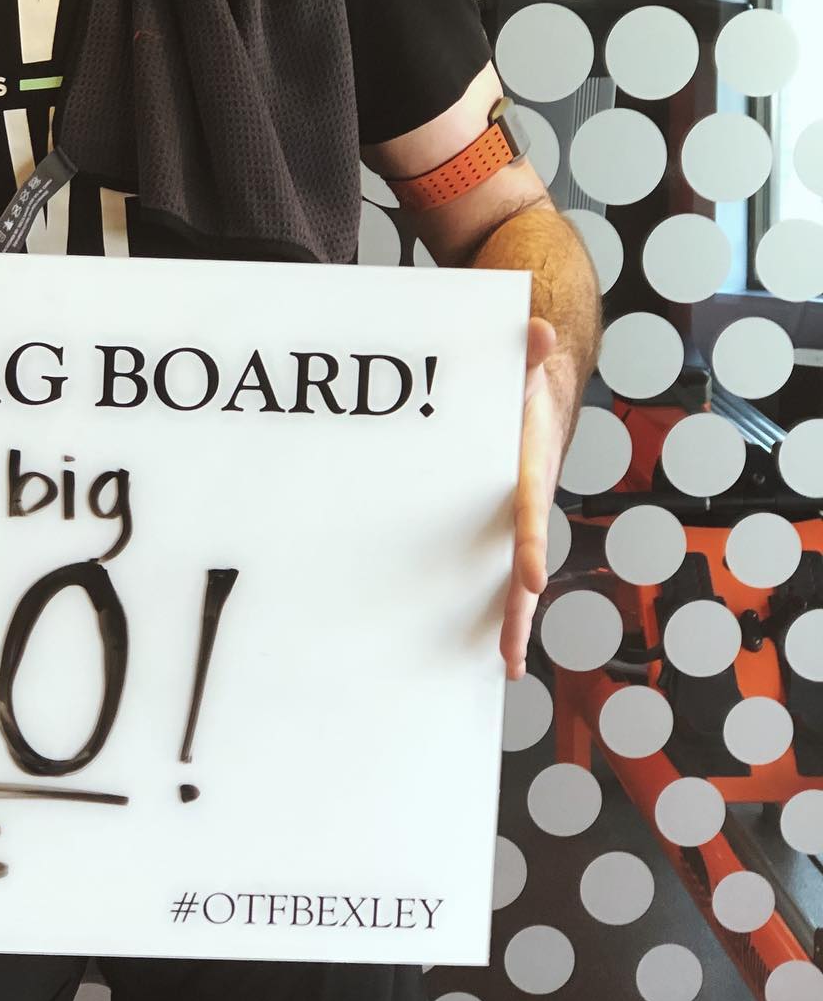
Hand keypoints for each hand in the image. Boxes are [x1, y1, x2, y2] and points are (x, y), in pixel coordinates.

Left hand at [501, 316, 570, 680]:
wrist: (538, 397)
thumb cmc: (523, 386)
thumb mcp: (521, 367)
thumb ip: (525, 352)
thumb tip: (537, 331)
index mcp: (529, 471)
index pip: (529, 513)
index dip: (530, 546)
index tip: (530, 580)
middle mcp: (523, 505)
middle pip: (521, 568)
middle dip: (517, 614)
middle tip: (509, 660)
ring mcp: (507, 520)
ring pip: (502, 578)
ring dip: (500, 621)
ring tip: (494, 670)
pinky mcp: (489, 525)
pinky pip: (482, 566)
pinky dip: (481, 602)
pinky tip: (462, 638)